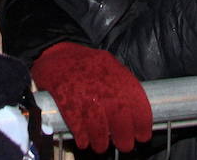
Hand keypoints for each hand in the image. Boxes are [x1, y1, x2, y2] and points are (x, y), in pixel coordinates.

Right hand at [29, 42, 151, 152]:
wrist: (54, 49)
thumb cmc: (83, 62)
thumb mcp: (108, 65)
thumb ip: (121, 84)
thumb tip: (134, 111)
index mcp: (115, 72)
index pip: (136, 100)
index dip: (142, 122)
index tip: (142, 135)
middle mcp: (101, 81)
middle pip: (119, 114)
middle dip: (124, 136)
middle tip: (124, 145)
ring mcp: (82, 88)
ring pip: (97, 122)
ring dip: (101, 140)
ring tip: (100, 146)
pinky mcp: (63, 95)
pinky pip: (76, 121)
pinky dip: (81, 135)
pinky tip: (83, 141)